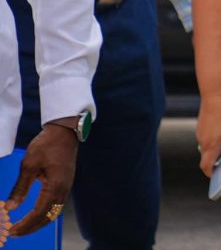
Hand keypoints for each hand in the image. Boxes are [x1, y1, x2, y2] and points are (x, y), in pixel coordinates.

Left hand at [4, 122, 76, 237]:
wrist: (65, 131)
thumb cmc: (47, 145)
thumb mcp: (29, 165)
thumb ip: (20, 188)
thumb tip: (10, 208)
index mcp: (56, 185)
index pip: (39, 212)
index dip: (25, 224)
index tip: (11, 230)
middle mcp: (64, 189)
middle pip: (48, 216)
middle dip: (31, 227)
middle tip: (14, 233)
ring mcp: (67, 186)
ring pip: (54, 212)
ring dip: (39, 222)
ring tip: (23, 227)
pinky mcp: (66, 183)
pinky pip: (56, 205)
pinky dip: (45, 214)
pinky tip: (35, 214)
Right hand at [196, 91, 220, 177]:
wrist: (215, 92)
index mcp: (210, 145)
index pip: (205, 166)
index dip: (211, 173)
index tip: (218, 176)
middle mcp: (203, 140)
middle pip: (207, 156)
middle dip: (217, 160)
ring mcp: (201, 131)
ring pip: (207, 145)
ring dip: (217, 148)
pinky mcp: (203, 123)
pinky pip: (208, 135)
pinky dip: (215, 138)